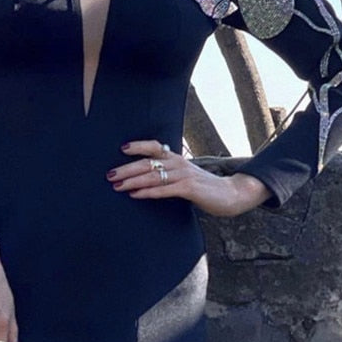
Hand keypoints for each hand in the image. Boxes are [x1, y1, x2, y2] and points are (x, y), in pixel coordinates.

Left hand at [106, 139, 269, 216]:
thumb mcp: (185, 177)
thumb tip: (146, 179)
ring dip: (132, 181)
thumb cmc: (205, 188)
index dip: (138, 146)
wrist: (231, 194)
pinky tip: (135, 195)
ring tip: (117, 186)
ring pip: (153, 176)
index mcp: (176, 159)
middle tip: (109, 175)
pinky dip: (147, 192)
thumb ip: (169, 175)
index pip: (154, 147)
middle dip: (126, 168)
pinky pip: (163, 190)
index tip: (122, 148)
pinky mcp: (189, 188)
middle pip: (147, 163)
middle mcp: (178, 163)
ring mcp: (184, 175)